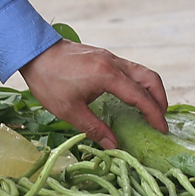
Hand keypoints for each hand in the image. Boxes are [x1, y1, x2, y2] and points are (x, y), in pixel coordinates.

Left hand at [19, 39, 167, 149]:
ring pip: (141, 71)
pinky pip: (129, 69)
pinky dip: (138, 83)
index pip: (140, 96)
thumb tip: (114, 145)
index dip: (154, 114)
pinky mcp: (102, 56)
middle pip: (149, 78)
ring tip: (149, 110)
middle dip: (160, 99)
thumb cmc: (48, 79)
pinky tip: (130, 97)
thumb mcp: (68, 110)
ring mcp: (108, 57)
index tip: (162, 130)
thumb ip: (94, 128)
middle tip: (159, 120)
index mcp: (107, 75)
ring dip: (150, 90)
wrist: (32, 49)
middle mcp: (113, 63)